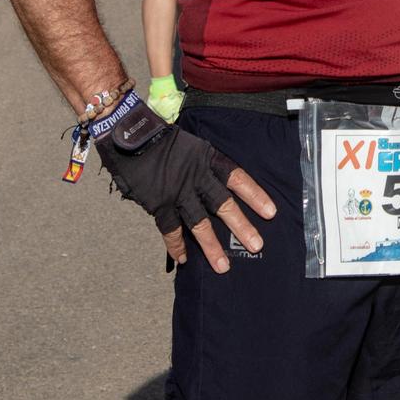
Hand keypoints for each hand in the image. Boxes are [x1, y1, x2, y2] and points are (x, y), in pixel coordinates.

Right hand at [90, 97, 276, 272]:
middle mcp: (196, 176)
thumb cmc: (159, 136)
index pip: (237, 178)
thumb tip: (212, 187)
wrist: (129, 133)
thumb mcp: (189, 144)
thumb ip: (201, 166)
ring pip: (199, 223)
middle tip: (257, 245)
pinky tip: (183, 260)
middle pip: (223, 204)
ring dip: (212, 246)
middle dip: (241, 226)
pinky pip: (170, 229)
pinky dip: (176, 246)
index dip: (255, 195)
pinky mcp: (158, 202)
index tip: (271, 212)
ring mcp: (177, 191)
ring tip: (223, 266)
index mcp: (207, 158)